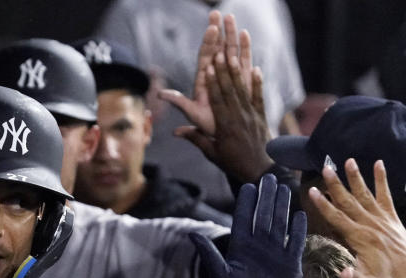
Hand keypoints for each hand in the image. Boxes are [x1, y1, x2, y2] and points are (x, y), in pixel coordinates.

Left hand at [162, 11, 252, 136]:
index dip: (208, 43)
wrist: (228, 136)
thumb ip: (179, 102)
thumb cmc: (209, 126)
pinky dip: (245, 48)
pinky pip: (243, 61)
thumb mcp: (193, 114)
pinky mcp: (242, 80)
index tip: (211, 28)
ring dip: (230, 35)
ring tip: (231, 18)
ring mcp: (229, 75)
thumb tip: (160, 95)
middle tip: (218, 13)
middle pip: (217, 49)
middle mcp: (216, 75)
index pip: (205, 57)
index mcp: (204, 81)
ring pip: (230, 51)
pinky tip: (245, 34)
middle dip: (218, 32)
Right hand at [166, 54, 273, 184]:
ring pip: (243, 90)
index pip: (217, 100)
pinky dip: (257, 82)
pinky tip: (256, 68)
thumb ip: (196, 139)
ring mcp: (251, 115)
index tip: (210, 67)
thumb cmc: (233, 163)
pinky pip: (259, 96)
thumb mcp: (212, 153)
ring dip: (238, 72)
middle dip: (224, 71)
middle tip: (220, 53)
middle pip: (230, 90)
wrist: (259, 171)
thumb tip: (176, 132)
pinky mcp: (261, 116)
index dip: (214, 82)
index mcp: (225, 125)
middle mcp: (239, 117)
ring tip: (234, 55)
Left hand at [190, 174, 306, 277]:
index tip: (249, 185)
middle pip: (263, 216)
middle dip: (265, 197)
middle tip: (268, 178)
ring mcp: (275, 253)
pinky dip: (298, 229)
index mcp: (240, 247)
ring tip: (284, 188)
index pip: (243, 218)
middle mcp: (258, 246)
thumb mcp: (220, 275)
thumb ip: (209, 254)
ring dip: (281, 206)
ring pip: (279, 224)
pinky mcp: (290, 263)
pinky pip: (295, 242)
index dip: (246, 202)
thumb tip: (191, 234)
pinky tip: (300, 214)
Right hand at [309, 158, 405, 277]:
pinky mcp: (391, 217)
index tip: (312, 191)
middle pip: (348, 201)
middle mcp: (370, 224)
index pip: (337, 218)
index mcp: (359, 238)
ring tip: (348, 160)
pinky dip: (382, 179)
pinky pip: (386, 195)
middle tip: (326, 167)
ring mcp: (381, 219)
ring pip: (365, 194)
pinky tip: (379, 164)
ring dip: (356, 177)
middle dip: (336, 184)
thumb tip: (341, 275)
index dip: (323, 204)